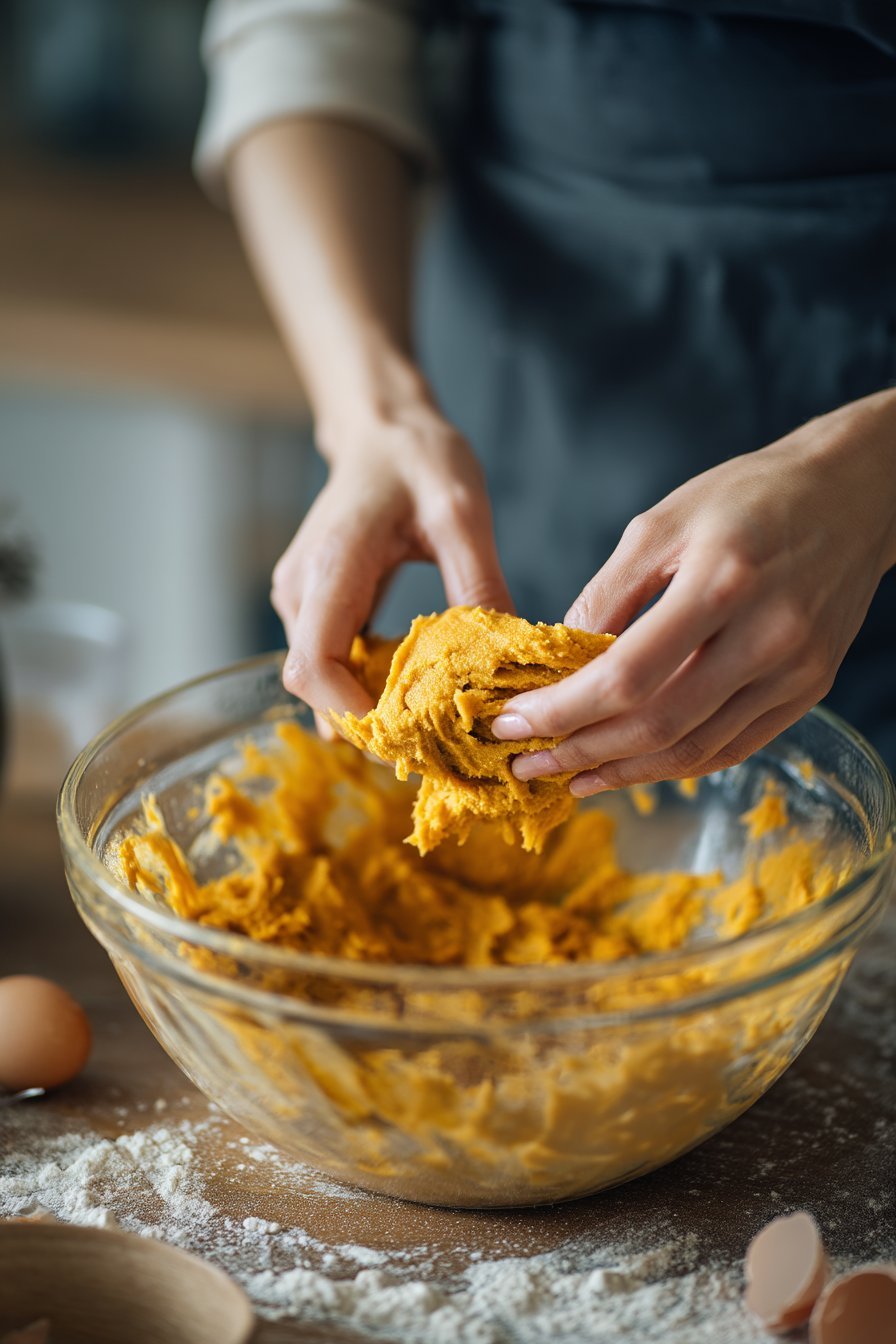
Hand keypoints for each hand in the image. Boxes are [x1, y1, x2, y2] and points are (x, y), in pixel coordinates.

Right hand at [272, 399, 512, 717]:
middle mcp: (300, 588)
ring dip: (365, 705)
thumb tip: (506, 655)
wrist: (382, 427)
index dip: (352, 711)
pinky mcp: (311, 602)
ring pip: (318, 677)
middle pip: (312, 684)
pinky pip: (330, 659)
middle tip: (434, 744)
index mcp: (332, 566)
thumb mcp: (463, 513)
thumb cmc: (418, 458)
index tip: (410, 734)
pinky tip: (414, 689)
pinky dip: (365, 683)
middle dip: (365, 720)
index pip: (314, 665)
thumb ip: (479, 581)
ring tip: (431, 722)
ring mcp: (299, 597)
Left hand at [492, 391, 895, 793]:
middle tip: (526, 762)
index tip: (512, 724)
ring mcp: (795, 672)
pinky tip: (629, 767)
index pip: (628, 676)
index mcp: (722, 583)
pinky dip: (674, 764)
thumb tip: (558, 660)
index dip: (563, 711)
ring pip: (695, 750)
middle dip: (581, 752)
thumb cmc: (749, 497)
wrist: (855, 494)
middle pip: (658, 725)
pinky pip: (732, 747)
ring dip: (623, 772)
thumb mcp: (662, 522)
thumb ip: (607, 594)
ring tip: (569, 776)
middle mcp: (767, 636)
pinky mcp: (809, 690)